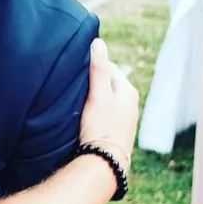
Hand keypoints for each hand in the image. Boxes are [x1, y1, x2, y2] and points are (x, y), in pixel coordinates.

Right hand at [79, 38, 139, 172]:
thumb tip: (98, 42)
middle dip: (92, 80)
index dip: (91, 64)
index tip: (75, 67)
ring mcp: (124, 117)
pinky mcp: (116, 130)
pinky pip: (104, 111)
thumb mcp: (97, 94)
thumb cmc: (101, 126)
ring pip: (105, 97)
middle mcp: (130, 103)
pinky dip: (94, 108)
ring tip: (76, 98)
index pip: (108, 66)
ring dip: (92, 95)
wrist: (104, 162)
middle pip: (107, 82)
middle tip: (72, 82)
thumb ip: (98, 68)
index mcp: (128, 90)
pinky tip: (83, 114)